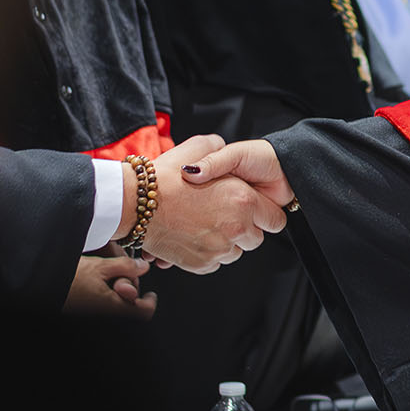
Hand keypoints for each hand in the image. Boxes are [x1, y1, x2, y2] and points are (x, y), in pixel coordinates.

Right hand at [63, 253, 156, 319]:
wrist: (39, 284)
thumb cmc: (66, 278)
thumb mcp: (99, 266)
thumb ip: (126, 266)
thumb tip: (143, 268)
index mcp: (113, 307)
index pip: (143, 312)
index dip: (149, 302)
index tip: (150, 294)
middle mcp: (104, 315)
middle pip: (128, 307)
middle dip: (128, 289)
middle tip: (119, 274)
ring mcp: (93, 314)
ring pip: (113, 305)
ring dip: (114, 291)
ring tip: (102, 274)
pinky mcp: (83, 312)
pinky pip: (100, 306)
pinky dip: (102, 294)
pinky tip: (93, 281)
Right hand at [140, 136, 289, 272]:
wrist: (134, 203)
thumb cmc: (164, 177)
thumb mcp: (197, 148)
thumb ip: (217, 148)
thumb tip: (223, 146)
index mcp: (243, 199)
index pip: (275, 219)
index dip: (263, 213)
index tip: (253, 210)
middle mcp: (236, 226)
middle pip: (256, 239)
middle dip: (244, 229)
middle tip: (223, 215)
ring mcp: (219, 249)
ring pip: (235, 252)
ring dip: (225, 241)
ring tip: (203, 223)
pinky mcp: (202, 264)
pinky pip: (215, 262)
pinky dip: (207, 252)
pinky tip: (192, 234)